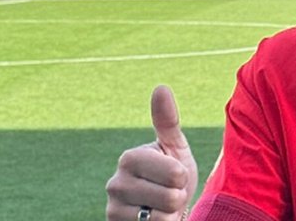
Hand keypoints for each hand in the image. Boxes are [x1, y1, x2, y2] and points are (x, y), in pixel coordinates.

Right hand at [106, 85, 198, 219]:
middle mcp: (115, 184)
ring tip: (160, 208)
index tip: (172, 175)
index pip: (175, 173)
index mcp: (130, 158)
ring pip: (163, 218)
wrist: (164, 209)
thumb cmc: (171, 175)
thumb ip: (167, 120)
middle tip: (167, 193)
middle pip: (171, 197)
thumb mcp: (174, 147)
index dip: (182, 177)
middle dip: (177, 198)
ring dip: (170, 215)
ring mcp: (113, 210)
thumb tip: (160, 87)